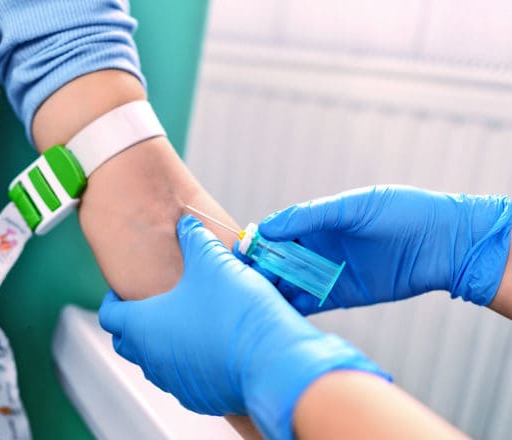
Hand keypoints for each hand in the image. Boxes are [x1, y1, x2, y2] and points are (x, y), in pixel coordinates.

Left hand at [99, 215, 386, 439]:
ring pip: (156, 362)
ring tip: (183, 320)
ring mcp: (176, 383)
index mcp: (144, 327)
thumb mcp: (213, 262)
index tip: (122, 290)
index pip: (110, 315)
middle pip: (127, 343)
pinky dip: (188, 361)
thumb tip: (186, 224)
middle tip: (151, 304)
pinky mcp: (201, 397)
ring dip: (161, 343)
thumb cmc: (237, 312)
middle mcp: (153, 359)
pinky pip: (184, 378)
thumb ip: (194, 238)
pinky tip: (210, 344)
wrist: (276, 363)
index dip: (113, 299)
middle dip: (133, 323)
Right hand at [257, 185, 511, 314]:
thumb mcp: (353, 207)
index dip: (259, 241)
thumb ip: (311, 215)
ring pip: (289, 283)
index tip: (242, 250)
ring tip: (253, 298)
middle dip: (260, 268)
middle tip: (243, 278)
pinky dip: (291, 307)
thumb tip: (267, 226)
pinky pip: (308, 303)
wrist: (445, 244)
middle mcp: (319, 248)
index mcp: (318, 222)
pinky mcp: (341, 296)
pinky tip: (275, 311)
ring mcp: (328, 272)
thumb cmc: (402, 213)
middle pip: (278, 260)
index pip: (277, 232)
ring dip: (271, 289)